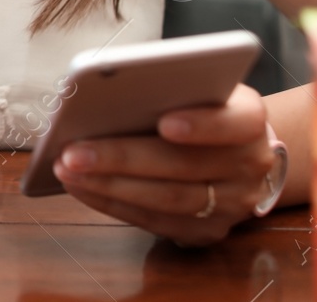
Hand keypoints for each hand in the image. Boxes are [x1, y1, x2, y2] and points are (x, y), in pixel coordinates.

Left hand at [51, 83, 280, 246]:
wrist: (235, 149)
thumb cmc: (198, 106)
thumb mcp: (197, 87)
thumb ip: (169, 88)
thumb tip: (104, 90)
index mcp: (251, 120)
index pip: (238, 122)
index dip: (204, 124)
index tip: (166, 122)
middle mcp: (251, 165)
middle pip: (186, 165)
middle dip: (123, 158)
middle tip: (72, 151)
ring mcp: (234, 204)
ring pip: (169, 198)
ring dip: (109, 185)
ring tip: (66, 168)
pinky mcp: (209, 230)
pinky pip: (157, 222)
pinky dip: (113, 204)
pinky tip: (81, 187)